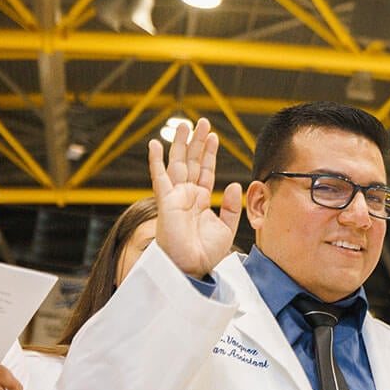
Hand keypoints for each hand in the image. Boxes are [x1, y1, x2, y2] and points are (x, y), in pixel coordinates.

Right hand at [147, 118, 242, 278]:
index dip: (208, 153)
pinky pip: (160, 178)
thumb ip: (231, 206)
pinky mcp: (166, 202)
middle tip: (201, 121)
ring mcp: (175, 197)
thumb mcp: (226, 228)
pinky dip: (156, 161)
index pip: (205, 171)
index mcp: (200, 200)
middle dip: (196, 142)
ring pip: (177, 164)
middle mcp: (187, 195)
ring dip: (180, 144)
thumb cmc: (206, 253)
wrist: (192, 268)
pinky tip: (155, 144)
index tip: (213, 136)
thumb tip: (234, 184)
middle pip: (191, 162)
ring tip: (184, 124)